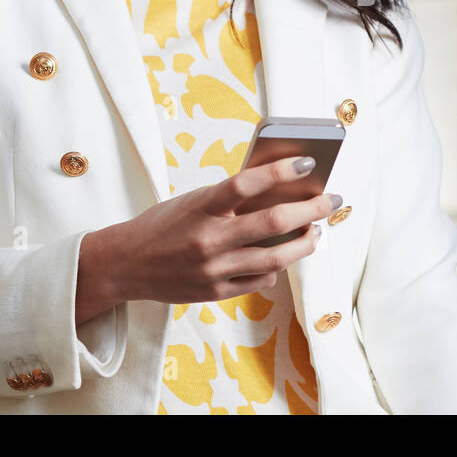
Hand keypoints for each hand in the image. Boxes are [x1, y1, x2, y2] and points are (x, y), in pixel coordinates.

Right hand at [76, 156, 337, 319]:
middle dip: (310, 211)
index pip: (247, 184)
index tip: (308, 164)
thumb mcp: (191, 201)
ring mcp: (213, 269)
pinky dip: (276, 267)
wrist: (124, 264)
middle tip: (332, 201)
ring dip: (304, 244)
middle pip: (273, 222)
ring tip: (316, 232)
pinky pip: (259, 279)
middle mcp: (209, 239)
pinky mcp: (215, 292)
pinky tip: (283, 257)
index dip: (281, 172)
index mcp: (200, 207)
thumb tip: (279, 190)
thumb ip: (229, 199)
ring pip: (275, 257)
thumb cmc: (162, 225)